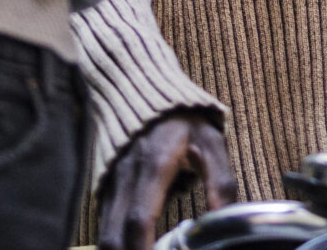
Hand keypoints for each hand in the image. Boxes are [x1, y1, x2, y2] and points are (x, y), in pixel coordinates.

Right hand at [99, 114, 237, 249]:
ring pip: (103, 232)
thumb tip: (223, 219)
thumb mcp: (212, 143)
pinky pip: (103, 221)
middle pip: (113, 235)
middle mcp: (126, 177)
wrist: (144, 91)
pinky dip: (114, 241)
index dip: (144, 248)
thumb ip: (221, 182)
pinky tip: (132, 247)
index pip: (140, 219)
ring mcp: (111, 182)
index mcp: (154, 166)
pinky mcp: (104, 186)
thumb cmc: (184, 121)